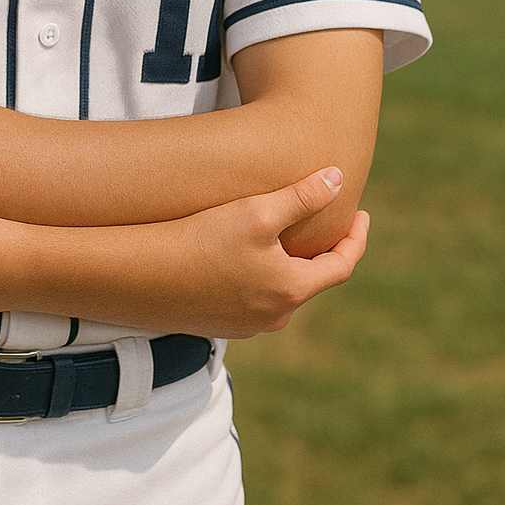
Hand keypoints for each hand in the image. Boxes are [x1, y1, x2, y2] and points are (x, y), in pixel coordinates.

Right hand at [176, 167, 369, 337]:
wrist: (143, 277)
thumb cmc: (203, 239)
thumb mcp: (258, 211)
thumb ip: (303, 196)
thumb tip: (339, 179)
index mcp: (292, 291)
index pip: (342, 265)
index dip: (356, 238)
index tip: (361, 214)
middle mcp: (275, 316)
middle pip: (311, 278)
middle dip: (320, 249)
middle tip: (324, 219)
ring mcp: (246, 325)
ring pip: (280, 289)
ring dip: (287, 263)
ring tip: (284, 234)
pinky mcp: (219, 323)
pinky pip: (252, 297)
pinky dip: (259, 274)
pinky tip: (243, 253)